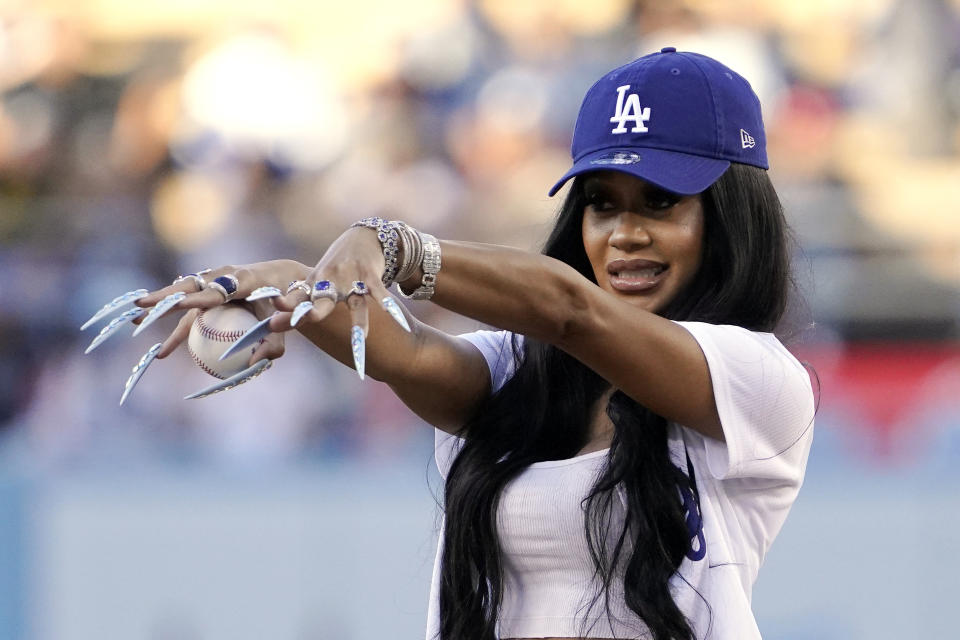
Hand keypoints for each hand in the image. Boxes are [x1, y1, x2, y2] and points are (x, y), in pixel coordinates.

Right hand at [80, 260, 304, 404]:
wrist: (285, 280)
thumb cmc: (288, 303)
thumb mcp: (289, 325)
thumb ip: (274, 344)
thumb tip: (252, 365)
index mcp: (245, 278)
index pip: (218, 289)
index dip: (198, 296)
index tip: (179, 304)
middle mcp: (225, 274)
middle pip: (190, 285)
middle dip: (165, 295)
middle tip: (142, 306)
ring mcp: (215, 279)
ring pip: (183, 292)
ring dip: (159, 304)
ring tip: (134, 319)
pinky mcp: (210, 287)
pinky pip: (189, 307)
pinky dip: (174, 320)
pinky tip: (161, 346)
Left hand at [269, 226, 411, 380]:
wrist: (362, 239)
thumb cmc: (334, 269)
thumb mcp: (315, 282)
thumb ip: (298, 305)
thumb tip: (270, 326)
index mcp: (314, 285)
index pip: (296, 298)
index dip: (285, 307)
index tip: (272, 319)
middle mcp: (330, 282)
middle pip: (322, 302)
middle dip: (314, 313)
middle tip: (304, 323)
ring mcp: (351, 278)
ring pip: (356, 304)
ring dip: (359, 320)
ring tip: (361, 338)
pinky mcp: (370, 276)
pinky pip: (381, 295)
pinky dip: (389, 308)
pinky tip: (398, 322)